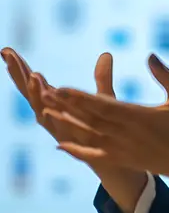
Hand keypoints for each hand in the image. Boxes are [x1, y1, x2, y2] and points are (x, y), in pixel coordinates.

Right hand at [1, 47, 124, 174]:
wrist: (113, 162)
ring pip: (40, 109)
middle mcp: (52, 115)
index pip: (34, 82)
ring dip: (35, 92)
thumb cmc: (104, 131)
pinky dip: (50, 114)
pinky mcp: (69, 140)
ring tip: (33, 74)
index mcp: (56, 104)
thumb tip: (106, 54)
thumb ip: (102, 77)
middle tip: (6, 53)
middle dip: (18, 73)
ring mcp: (58, 128)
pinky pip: (56, 126)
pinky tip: (46, 102)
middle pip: (30, 92)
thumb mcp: (102, 99)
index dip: (21, 67)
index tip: (7, 50)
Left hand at [39, 53, 168, 185]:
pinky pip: (96, 156)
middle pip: (91, 119)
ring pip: (89, 136)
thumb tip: (150, 55)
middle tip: (44, 93)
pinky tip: (60, 145)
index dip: (80, 98)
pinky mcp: (124, 160)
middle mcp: (127, 135)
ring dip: (67, 125)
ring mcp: (124, 150)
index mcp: (140, 117)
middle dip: (67, 106)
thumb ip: (166, 76)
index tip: (61, 88)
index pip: (103, 105)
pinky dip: (77, 151)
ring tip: (45, 113)